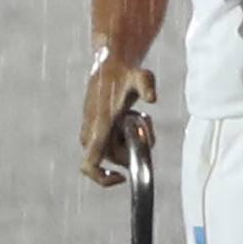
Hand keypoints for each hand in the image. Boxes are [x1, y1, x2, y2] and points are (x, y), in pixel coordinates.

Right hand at [80, 52, 154, 184]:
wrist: (110, 64)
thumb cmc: (126, 72)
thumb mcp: (141, 76)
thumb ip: (146, 85)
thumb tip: (152, 98)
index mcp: (98, 128)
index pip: (90, 165)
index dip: (102, 179)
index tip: (121, 178)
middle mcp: (91, 135)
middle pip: (117, 159)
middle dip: (134, 146)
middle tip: (143, 121)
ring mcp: (93, 133)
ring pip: (118, 150)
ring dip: (132, 138)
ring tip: (137, 114)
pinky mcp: (97, 129)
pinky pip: (117, 143)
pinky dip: (129, 134)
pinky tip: (132, 115)